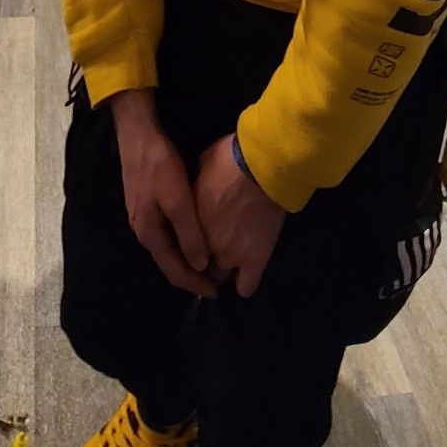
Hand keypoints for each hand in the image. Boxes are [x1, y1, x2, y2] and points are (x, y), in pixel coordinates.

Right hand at [112, 90, 216, 299]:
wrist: (138, 134)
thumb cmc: (158, 166)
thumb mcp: (177, 199)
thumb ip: (189, 233)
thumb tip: (199, 266)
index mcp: (149, 234)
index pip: (173, 271)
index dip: (194, 284)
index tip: (215, 294)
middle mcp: (143, 231)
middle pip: (169, 262)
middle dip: (190, 275)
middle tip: (215, 282)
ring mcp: (142, 217)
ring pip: (167, 248)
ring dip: (186, 259)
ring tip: (207, 263)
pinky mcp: (146, 204)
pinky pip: (165, 233)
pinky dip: (181, 242)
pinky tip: (194, 236)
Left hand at [195, 136, 285, 297]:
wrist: (263, 168)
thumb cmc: (229, 159)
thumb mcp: (201, 166)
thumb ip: (197, 187)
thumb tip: (199, 190)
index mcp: (190, 220)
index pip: (183, 244)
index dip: (190, 241)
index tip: (196, 237)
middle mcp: (205, 243)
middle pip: (199, 263)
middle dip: (204, 259)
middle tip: (214, 247)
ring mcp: (231, 255)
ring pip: (221, 277)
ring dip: (223, 270)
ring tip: (232, 261)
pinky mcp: (256, 260)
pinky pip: (246, 286)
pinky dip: (245, 284)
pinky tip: (245, 279)